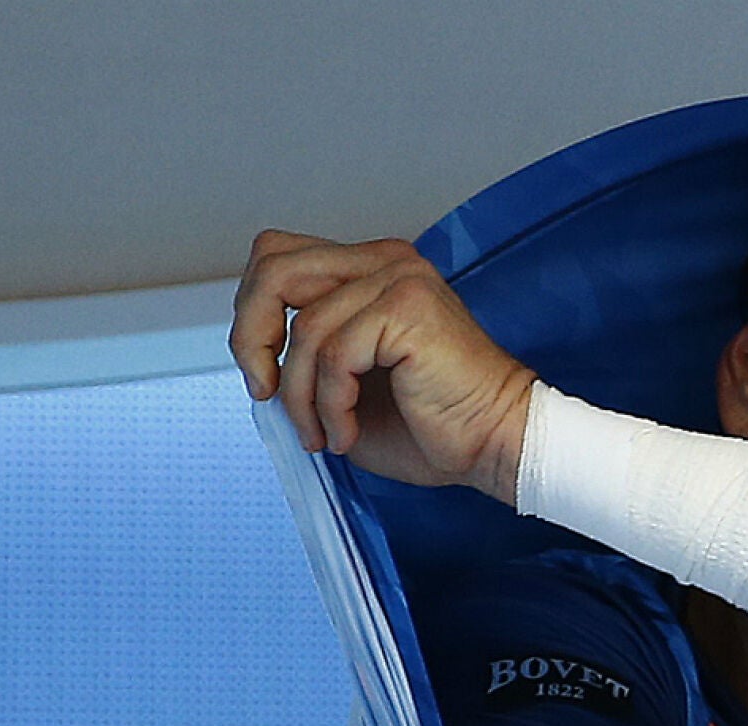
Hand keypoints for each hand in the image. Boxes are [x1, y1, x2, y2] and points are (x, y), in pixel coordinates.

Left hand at [228, 230, 536, 500]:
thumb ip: (302, 355)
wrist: (495, 443)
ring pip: (303, 327)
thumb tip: (254, 361)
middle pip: (274, 268)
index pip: (279, 259)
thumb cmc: (432, 423)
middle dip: (252, 338)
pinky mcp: (407, 308)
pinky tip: (346, 432)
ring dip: (299, 396)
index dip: (254, 315)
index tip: (264, 374)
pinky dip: (328, 404)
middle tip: (267, 392)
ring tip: (323, 434)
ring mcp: (398, 278)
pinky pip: (333, 355)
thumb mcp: (344, 383)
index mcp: (371, 269)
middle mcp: (385, 261)